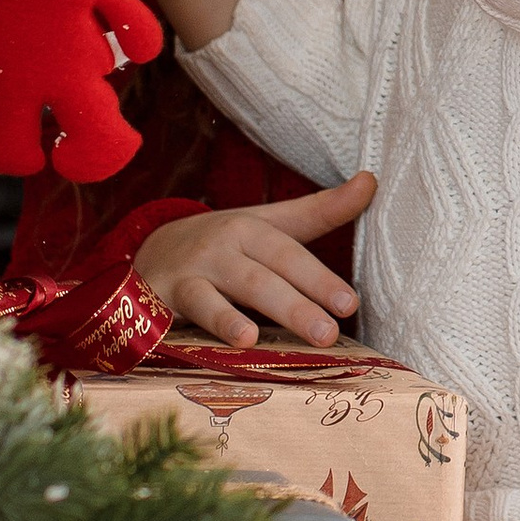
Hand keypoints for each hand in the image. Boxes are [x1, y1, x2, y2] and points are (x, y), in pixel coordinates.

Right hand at [133, 175, 377, 351]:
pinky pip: (199, 308)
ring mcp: (198, 268)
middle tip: (336, 328)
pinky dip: (221, 322)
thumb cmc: (224, 245)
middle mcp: (228, 243)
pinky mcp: (170, 293)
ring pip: (243, 288)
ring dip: (276, 310)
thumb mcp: (267, 225)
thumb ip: (319, 211)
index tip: (351, 302)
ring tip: (306, 333)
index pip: (294, 251)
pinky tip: (244, 340)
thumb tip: (371, 181)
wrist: (148, 254)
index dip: (322, 277)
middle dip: (307, 297)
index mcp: (254, 228)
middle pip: (274, 269)